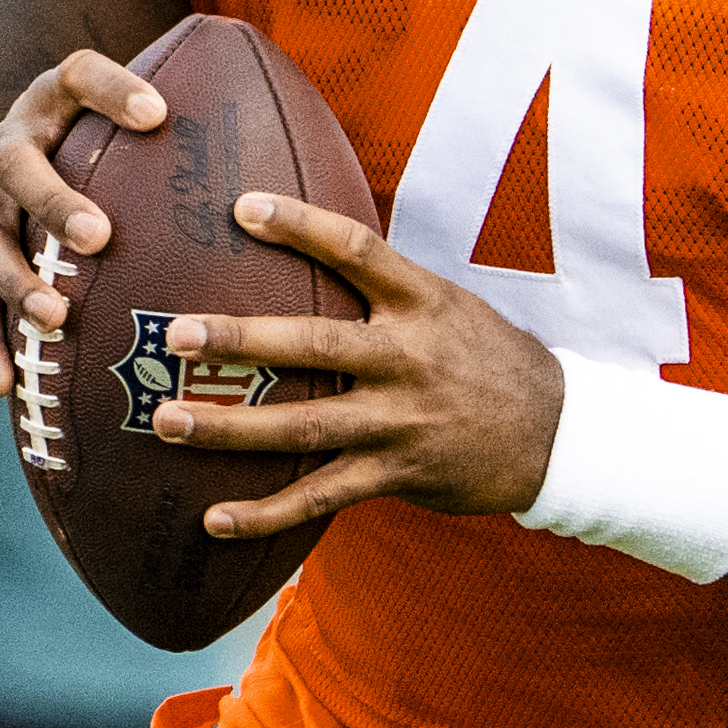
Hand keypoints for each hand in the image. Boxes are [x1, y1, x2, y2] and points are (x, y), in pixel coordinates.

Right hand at [0, 51, 174, 400]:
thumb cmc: (89, 153)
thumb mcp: (119, 127)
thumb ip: (180, 129)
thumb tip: (295, 142)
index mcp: (51, 108)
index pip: (76, 77)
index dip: (112, 90)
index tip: (158, 112)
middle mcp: (8, 151)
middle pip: (19, 166)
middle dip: (56, 202)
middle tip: (99, 237)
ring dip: (20, 281)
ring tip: (56, 318)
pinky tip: (10, 384)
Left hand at [142, 193, 567, 537]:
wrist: (557, 435)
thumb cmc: (490, 360)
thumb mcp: (450, 305)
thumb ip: (386, 286)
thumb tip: (312, 245)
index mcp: (421, 303)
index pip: (357, 250)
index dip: (301, 225)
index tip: (244, 207)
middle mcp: (407, 359)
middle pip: (313, 346)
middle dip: (242, 341)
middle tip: (178, 335)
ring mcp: (399, 421)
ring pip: (303, 427)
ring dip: (231, 427)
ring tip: (169, 421)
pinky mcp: (395, 473)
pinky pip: (320, 497)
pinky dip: (266, 514)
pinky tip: (216, 519)